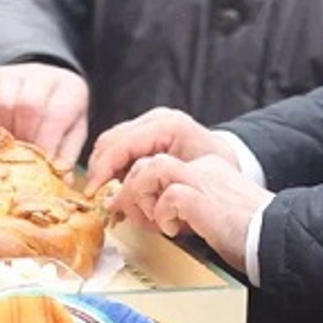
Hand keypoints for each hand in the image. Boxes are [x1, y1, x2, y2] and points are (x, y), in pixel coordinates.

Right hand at [0, 63, 89, 167]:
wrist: (44, 82)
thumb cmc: (61, 114)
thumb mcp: (72, 131)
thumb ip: (67, 155)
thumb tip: (61, 183)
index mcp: (70, 88)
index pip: (56, 113)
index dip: (47, 143)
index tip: (41, 167)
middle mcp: (44, 74)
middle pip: (28, 106)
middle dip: (25, 138)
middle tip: (23, 160)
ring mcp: (16, 73)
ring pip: (4, 104)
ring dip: (5, 133)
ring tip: (11, 150)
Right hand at [85, 107, 236, 192]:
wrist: (229, 162)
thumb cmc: (214, 174)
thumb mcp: (188, 184)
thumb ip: (151, 191)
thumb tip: (114, 203)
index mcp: (167, 126)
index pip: (120, 144)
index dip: (102, 170)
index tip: (93, 194)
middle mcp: (156, 119)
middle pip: (109, 141)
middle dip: (100, 171)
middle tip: (97, 198)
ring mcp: (150, 123)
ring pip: (110, 143)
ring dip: (105, 170)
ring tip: (108, 195)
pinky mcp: (147, 131)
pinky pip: (120, 146)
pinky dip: (114, 167)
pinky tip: (117, 186)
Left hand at [112, 153, 271, 269]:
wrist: (278, 235)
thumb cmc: (248, 235)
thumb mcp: (210, 217)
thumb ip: (184, 212)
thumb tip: (148, 219)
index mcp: (205, 171)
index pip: (158, 165)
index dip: (137, 187)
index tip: (130, 211)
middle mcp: (202, 169)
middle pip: (149, 162)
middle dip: (129, 190)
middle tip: (127, 217)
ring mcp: (202, 180)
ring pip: (152, 168)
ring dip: (140, 196)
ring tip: (149, 221)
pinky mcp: (202, 197)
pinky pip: (169, 196)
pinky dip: (163, 214)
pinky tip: (174, 231)